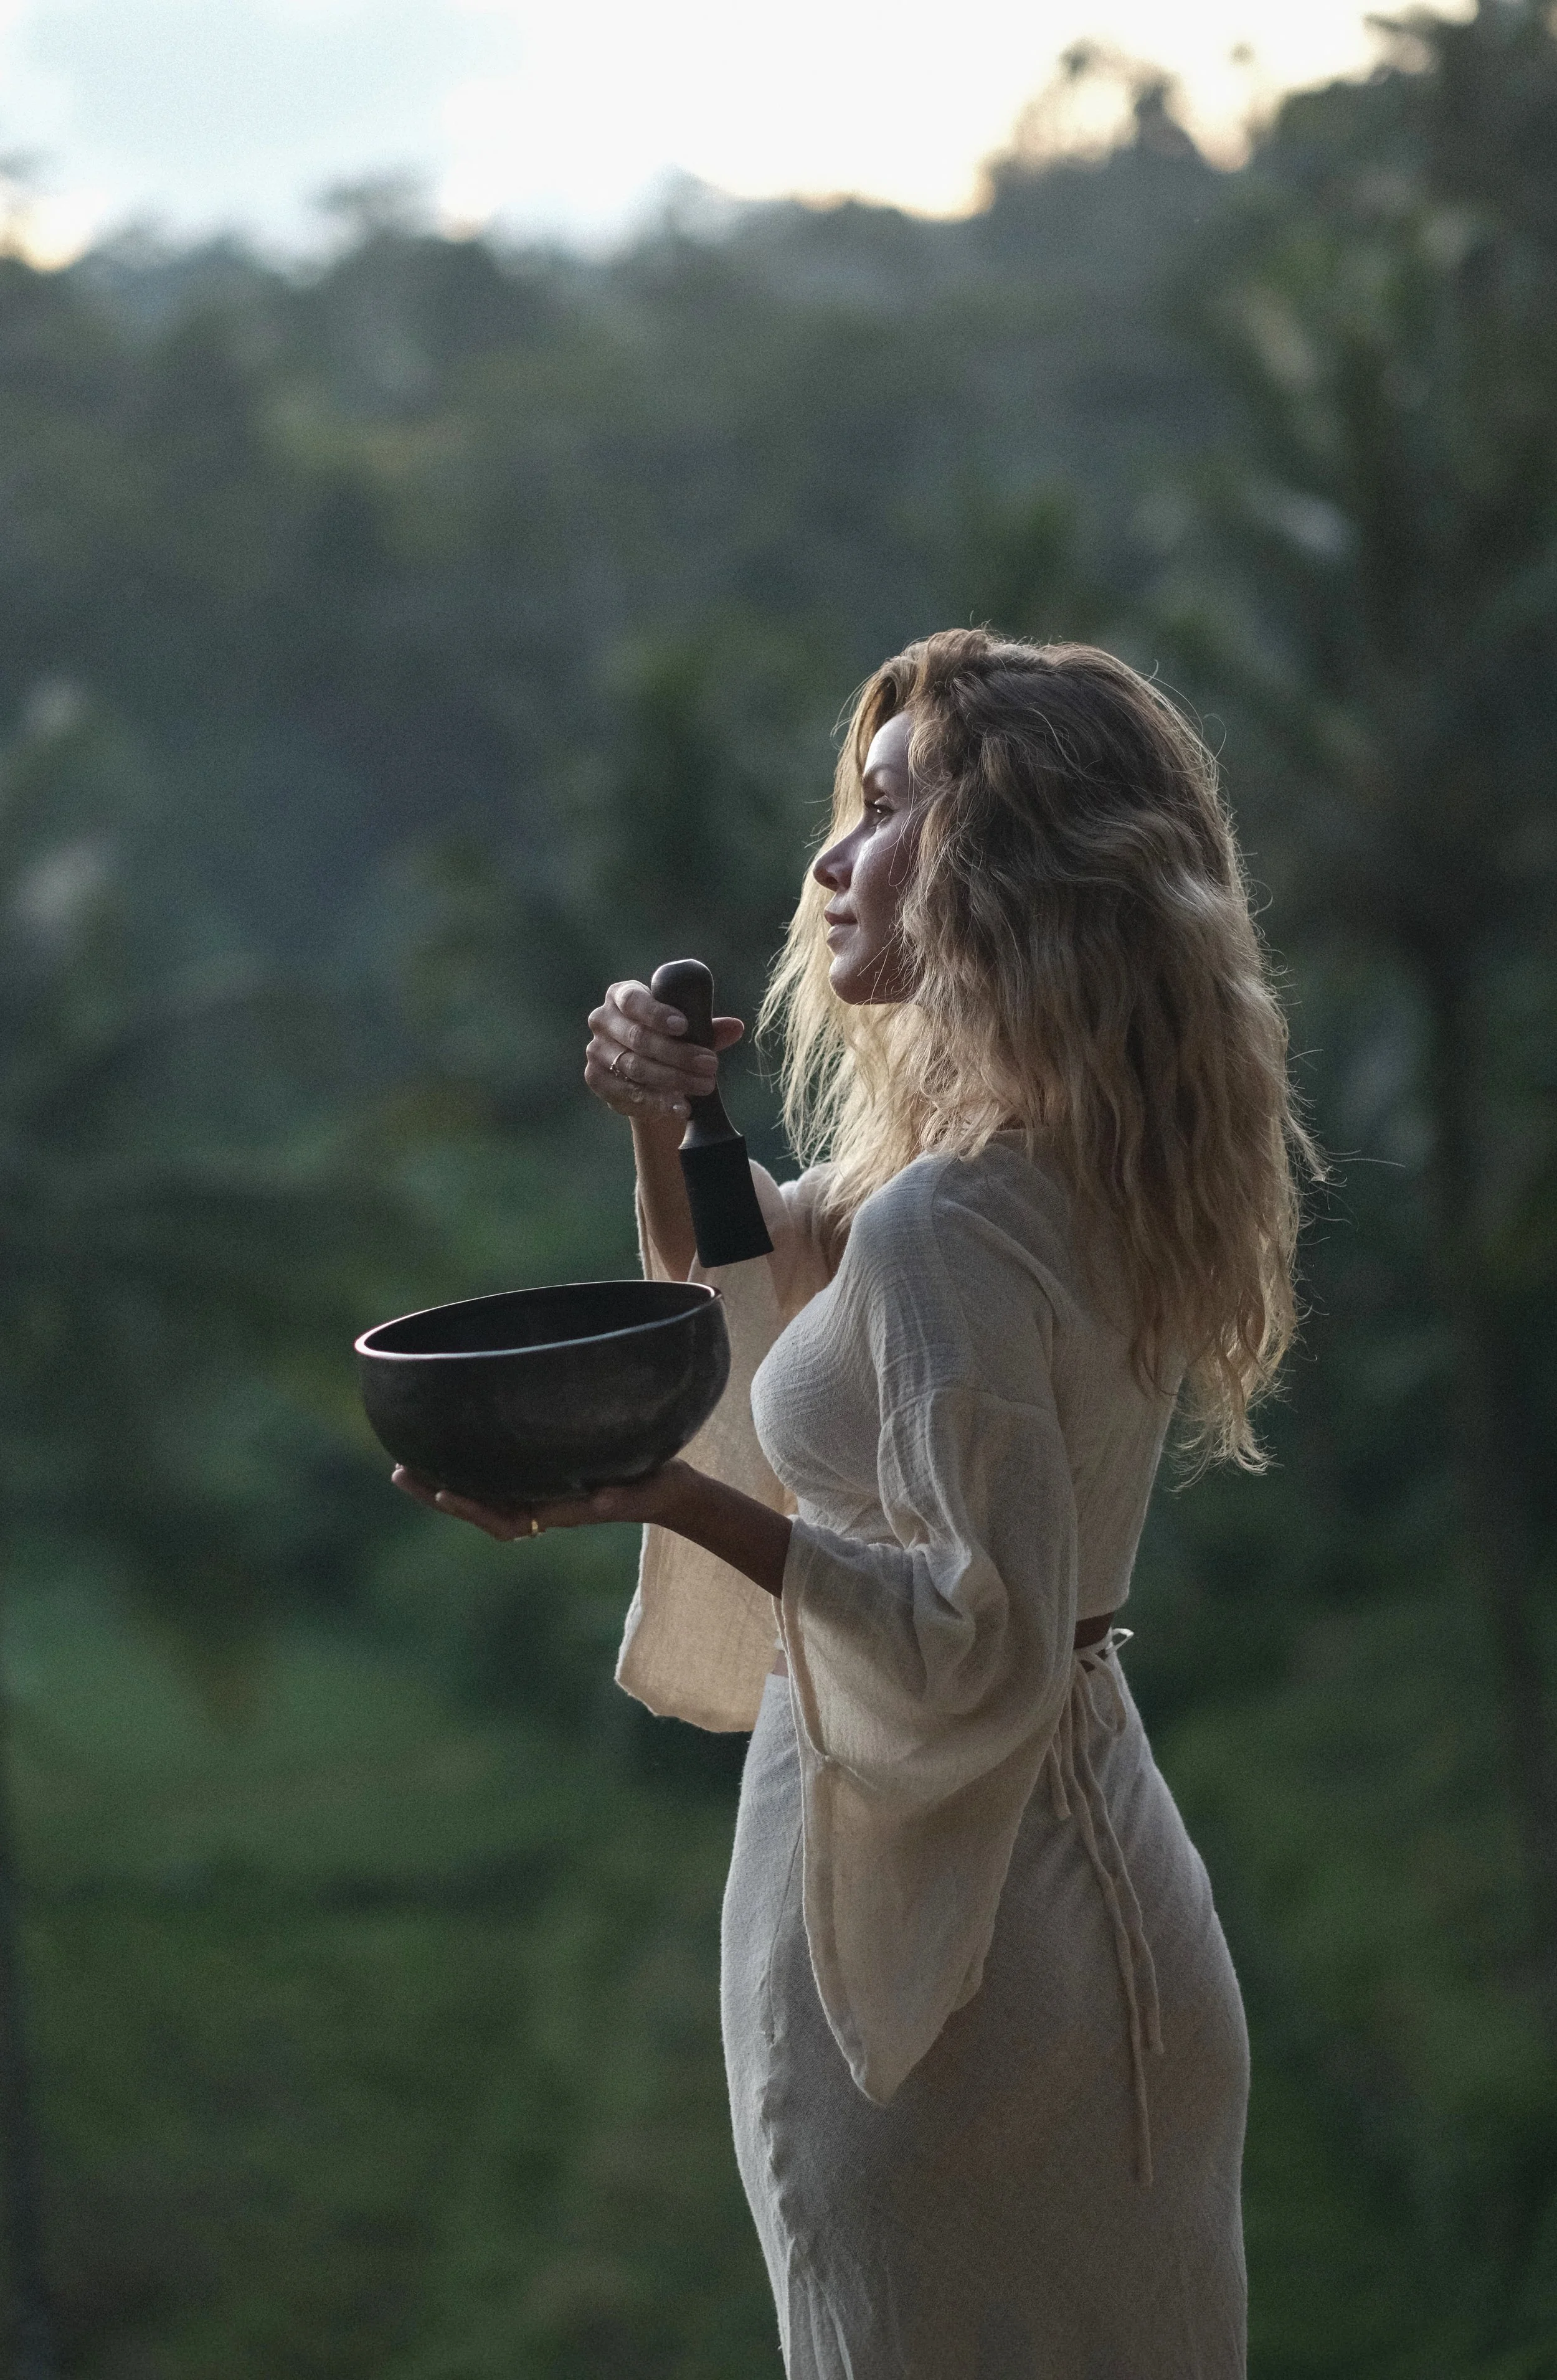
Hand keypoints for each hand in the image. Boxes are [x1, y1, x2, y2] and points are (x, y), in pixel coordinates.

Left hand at [391, 1459, 693, 1540]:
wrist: (664, 1486)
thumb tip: (600, 1500)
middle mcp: (536, 1504)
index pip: (503, 1518)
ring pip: (478, 1490)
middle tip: (399, 1472)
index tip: (446, 1493)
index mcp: (554, 1513)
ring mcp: (533, 1490)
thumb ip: (618, 1498)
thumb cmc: (653, 1490)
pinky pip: (492, 1474)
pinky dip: (464, 1465)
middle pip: (477, 1505)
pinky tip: (442, 1447)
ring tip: (403, 1464)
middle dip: (437, 1492)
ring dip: (440, 1480)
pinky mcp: (537, 1473)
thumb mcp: (637, 1494)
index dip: (474, 1508)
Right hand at [584, 978, 744, 1123]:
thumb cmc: (669, 1040)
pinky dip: (656, 1102)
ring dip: (673, 1079)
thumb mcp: (688, 1031)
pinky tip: (680, 1107)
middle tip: (710, 1065)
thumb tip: (736, 1027)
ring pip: (635, 1067)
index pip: (634, 1001)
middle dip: (678, 1054)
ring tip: (703, 1087)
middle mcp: (602, 1019)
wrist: (647, 1073)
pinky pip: (625, 1093)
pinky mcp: (596, 1079)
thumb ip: (708, 1028)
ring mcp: (596, 1050)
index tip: (684, 1026)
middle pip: (638, 1038)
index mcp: (622, 996)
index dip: (657, 1013)